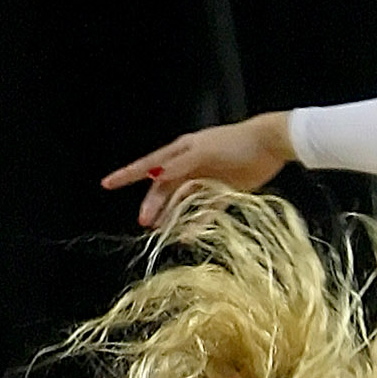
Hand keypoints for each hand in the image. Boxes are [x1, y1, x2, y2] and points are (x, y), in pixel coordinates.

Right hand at [101, 113, 294, 226]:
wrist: (270, 145)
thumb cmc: (235, 143)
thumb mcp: (204, 151)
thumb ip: (180, 165)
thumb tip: (156, 177)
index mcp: (182, 150)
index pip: (148, 164)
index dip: (127, 174)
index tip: (107, 183)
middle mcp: (190, 165)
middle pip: (164, 187)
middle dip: (153, 205)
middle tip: (145, 223)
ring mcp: (206, 179)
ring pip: (182, 200)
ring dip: (172, 215)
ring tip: (162, 233)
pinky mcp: (224, 192)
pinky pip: (205, 209)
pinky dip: (197, 222)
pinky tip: (188, 234)